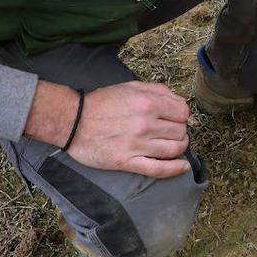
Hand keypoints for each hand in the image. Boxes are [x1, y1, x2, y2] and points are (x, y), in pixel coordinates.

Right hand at [27, 79, 190, 177]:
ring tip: (173, 145)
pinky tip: (182, 167)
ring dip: (179, 147)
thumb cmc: (101, 102)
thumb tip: (178, 101)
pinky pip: (158, 169)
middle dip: (179, 131)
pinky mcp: (128, 162)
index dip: (181, 115)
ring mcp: (138, 145)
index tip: (175, 117)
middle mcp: (146, 124)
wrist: (73, 121)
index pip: (183, 112)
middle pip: (180, 131)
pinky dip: (175, 169)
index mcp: (148, 103)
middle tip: (170, 131)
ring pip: (174, 149)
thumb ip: (158, 91)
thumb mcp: (131, 87)